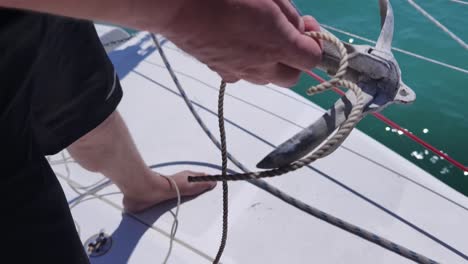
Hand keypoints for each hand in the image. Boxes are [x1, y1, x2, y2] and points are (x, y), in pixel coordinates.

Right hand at [160, 0, 321, 86]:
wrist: (178, 5)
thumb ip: (288, 13)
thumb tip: (297, 27)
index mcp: (278, 43)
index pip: (313, 59)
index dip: (317, 45)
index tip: (307, 28)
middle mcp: (262, 65)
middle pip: (293, 78)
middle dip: (296, 60)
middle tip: (287, 36)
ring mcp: (240, 72)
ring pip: (268, 79)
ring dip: (273, 63)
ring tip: (260, 39)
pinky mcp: (221, 72)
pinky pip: (243, 75)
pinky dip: (248, 65)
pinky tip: (238, 45)